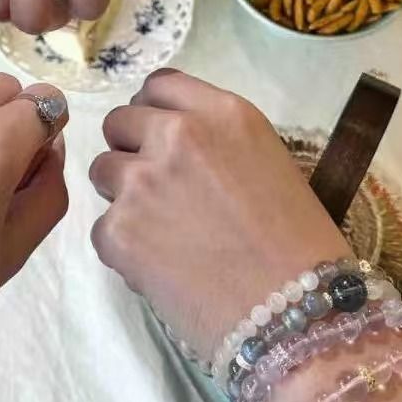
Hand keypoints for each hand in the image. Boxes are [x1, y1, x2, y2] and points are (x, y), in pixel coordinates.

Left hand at [89, 68, 346, 360]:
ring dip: (122, 196)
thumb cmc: (300, 246)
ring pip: (102, 172)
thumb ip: (216, 141)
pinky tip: (161, 267)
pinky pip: (102, 228)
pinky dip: (123, 247)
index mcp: (222, 113)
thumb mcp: (269, 163)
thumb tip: (170, 143)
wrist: (298, 317)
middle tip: (158, 188)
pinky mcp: (118, 231)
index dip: (153, 111)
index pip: (159, 85)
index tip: (159, 136)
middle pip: (118, 121)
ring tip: (162, 231)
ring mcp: (142, 181)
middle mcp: (176, 135)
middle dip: (131, 149)